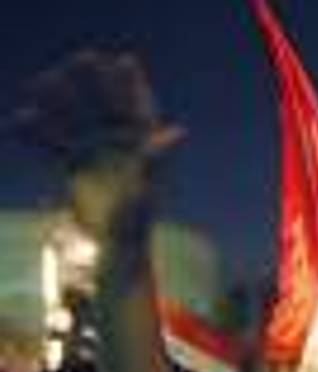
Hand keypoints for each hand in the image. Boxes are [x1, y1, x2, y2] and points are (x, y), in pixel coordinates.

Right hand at [16, 51, 182, 241]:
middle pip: (106, 107)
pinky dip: (38, 134)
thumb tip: (177, 131)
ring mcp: (97, 154)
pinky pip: (54, 145)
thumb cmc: (137, 218)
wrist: (115, 245)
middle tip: (82, 57)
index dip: (132, 84)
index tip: (124, 60)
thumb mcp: (146, 185)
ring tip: (41, 81)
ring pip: (75, 120)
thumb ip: (156, 156)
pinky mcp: (77, 168)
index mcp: (144, 147)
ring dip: (59, 102)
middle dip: (93, 83)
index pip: (139, 108)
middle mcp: (121, 146)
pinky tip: (17, 121)